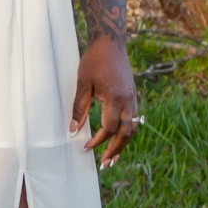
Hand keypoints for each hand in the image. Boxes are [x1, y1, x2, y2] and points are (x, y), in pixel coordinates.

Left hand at [71, 38, 139, 164]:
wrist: (110, 44)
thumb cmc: (94, 61)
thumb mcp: (82, 83)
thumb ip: (79, 107)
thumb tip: (73, 130)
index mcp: (115, 98)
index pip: (108, 128)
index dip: (98, 141)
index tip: (86, 148)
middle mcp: (128, 101)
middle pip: (125, 133)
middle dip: (115, 150)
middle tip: (105, 164)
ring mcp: (133, 99)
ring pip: (133, 128)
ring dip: (123, 144)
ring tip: (113, 158)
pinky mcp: (133, 96)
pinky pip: (134, 120)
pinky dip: (127, 133)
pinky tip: (118, 139)